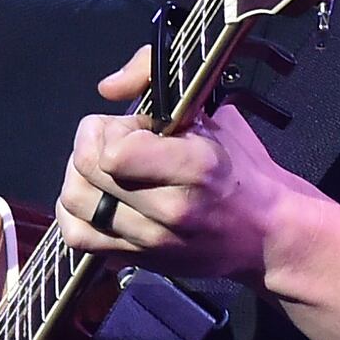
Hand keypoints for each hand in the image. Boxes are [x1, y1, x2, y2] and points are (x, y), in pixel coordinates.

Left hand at [55, 47, 312, 286]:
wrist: (265, 233)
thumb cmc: (239, 167)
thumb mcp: (212, 113)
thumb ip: (157, 78)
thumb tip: (107, 87)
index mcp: (196, 166)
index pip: (113, 152)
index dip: (112, 129)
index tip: (135, 128)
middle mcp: (171, 208)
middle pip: (87, 170)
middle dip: (93, 143)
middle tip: (117, 142)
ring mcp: (153, 241)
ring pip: (74, 201)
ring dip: (80, 175)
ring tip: (104, 169)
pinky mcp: (138, 261)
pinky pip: (77, 236)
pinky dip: (74, 213)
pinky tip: (95, 198)